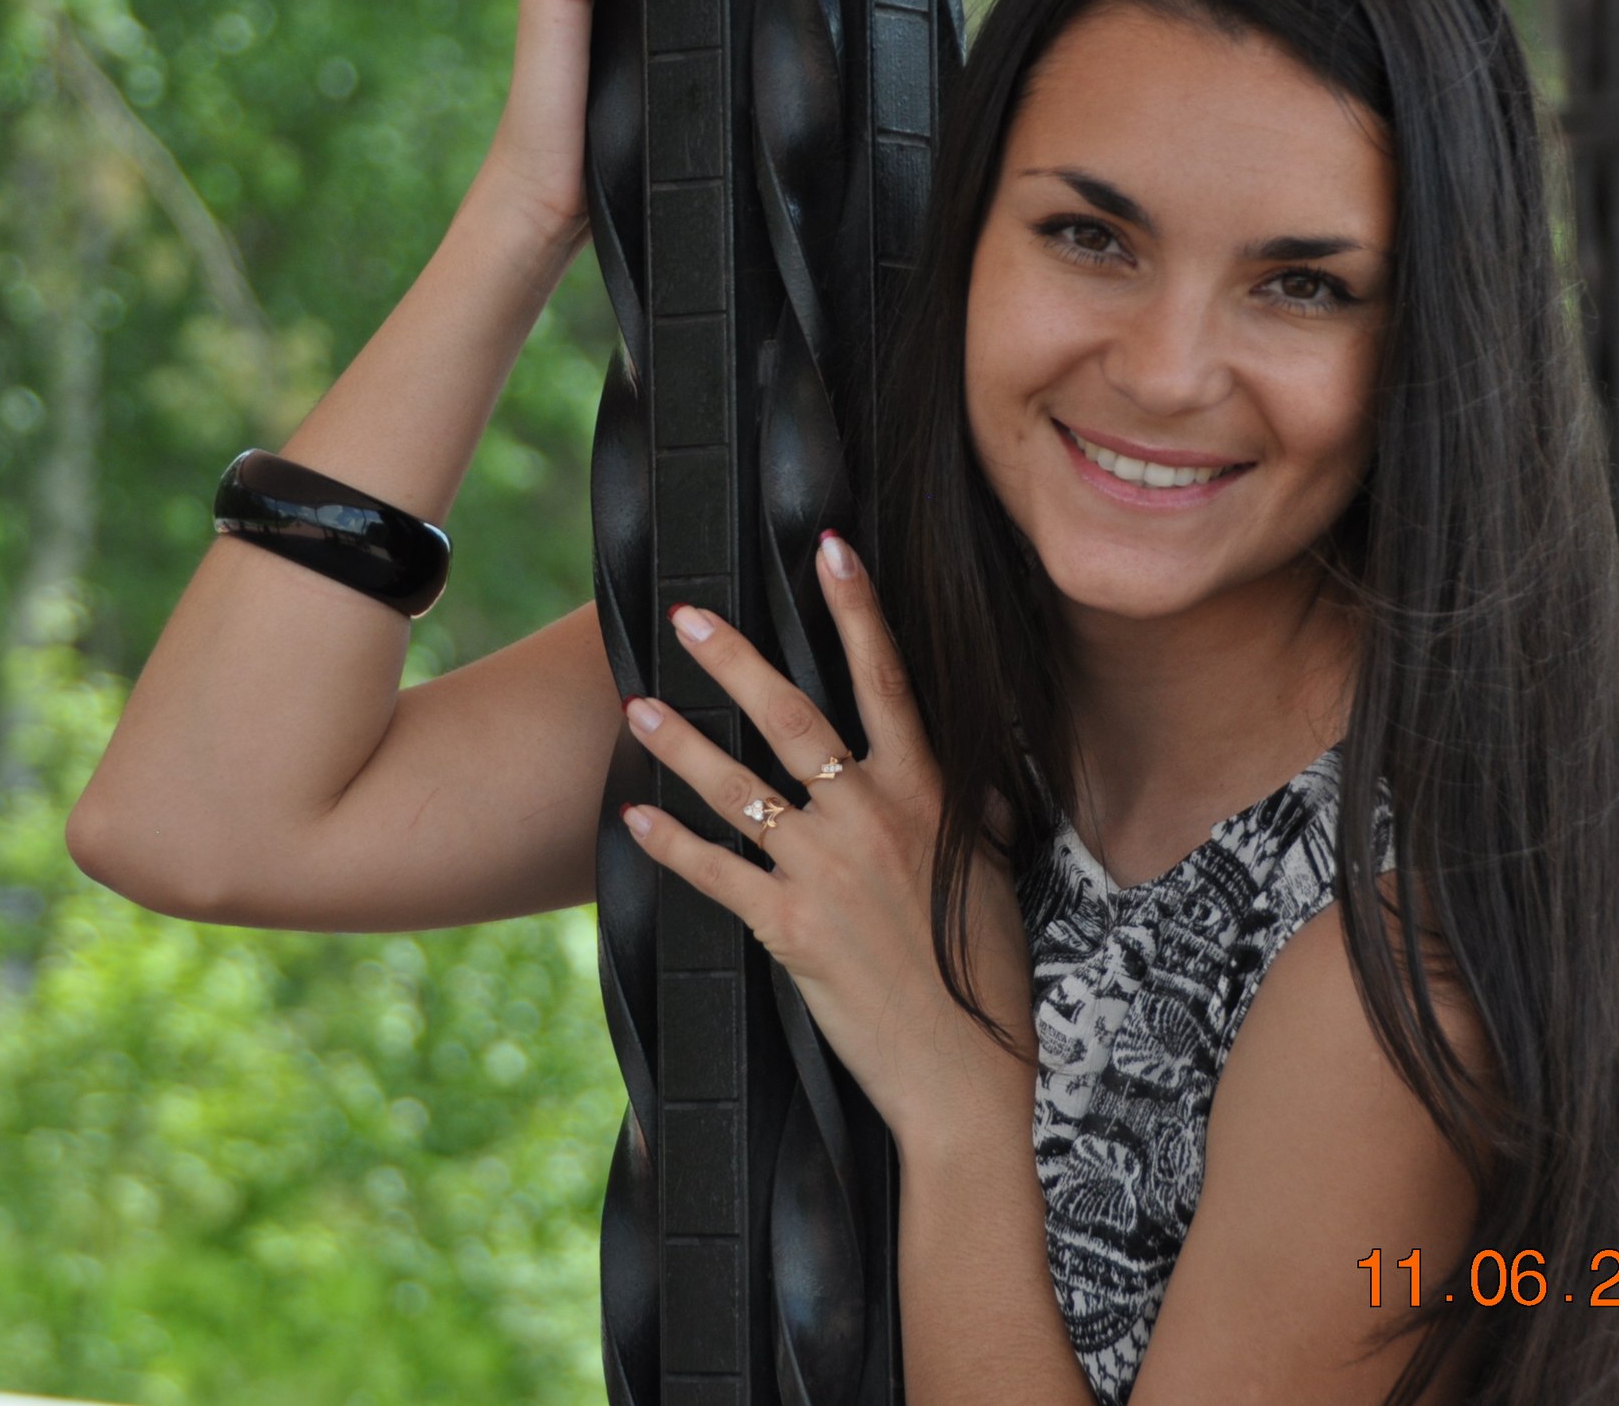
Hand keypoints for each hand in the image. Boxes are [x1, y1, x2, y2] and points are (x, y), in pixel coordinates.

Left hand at [617, 533, 1038, 1150]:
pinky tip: (633, 819)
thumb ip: (957, 808)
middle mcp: (873, 817)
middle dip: (732, 660)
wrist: (965, 1070)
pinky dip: (670, 844)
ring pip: (738, 788)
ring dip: (679, 745)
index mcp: (928, 792)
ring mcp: (826, 870)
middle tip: (686, 615)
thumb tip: (950, 771)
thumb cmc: (984, 971)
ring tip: (634, 707)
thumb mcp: (986, 870)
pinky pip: (715, 872)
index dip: (857, 610)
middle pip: (792, 717)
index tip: (828, 548)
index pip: (888, 681)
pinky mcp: (787, 928)